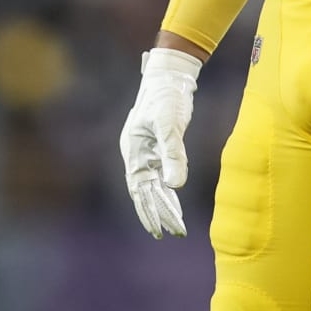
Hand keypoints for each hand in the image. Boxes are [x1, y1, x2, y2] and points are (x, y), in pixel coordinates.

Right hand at [119, 47, 201, 238]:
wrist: (169, 77)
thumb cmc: (166, 97)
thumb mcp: (169, 124)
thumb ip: (173, 154)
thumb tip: (176, 186)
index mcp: (133, 151)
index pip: (140, 189)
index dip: (148, 210)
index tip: (158, 230)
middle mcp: (137, 155)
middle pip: (145, 192)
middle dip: (158, 214)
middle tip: (172, 233)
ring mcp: (147, 153)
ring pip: (154, 186)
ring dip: (165, 205)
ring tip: (177, 226)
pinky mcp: (158, 149)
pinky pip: (161, 176)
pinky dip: (169, 191)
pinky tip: (176, 204)